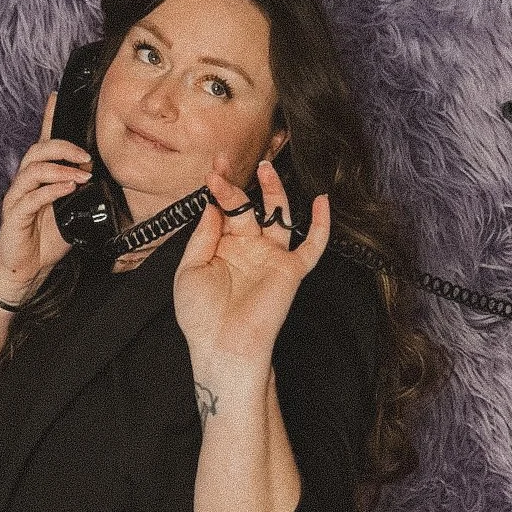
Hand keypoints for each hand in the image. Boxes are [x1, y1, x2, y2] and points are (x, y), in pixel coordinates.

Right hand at [0, 91, 93, 302]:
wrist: (28, 269)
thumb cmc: (48, 239)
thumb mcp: (72, 210)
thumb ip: (80, 192)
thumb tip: (98, 175)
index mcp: (38, 178)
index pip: (43, 142)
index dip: (48, 118)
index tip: (56, 96)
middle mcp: (25, 183)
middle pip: (37, 151)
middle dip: (62, 147)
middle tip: (85, 156)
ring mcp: (17, 198)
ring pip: (32, 170)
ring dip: (59, 169)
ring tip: (80, 175)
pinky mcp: (13, 215)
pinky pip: (30, 197)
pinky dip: (51, 189)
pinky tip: (67, 189)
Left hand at [173, 159, 329, 375]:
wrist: (223, 347)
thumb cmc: (201, 316)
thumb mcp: (189, 269)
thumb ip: (203, 235)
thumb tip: (212, 204)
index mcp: (222, 248)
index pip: (223, 210)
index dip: (219, 188)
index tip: (213, 170)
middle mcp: (248, 248)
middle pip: (247, 207)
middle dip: (237, 184)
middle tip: (226, 164)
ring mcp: (270, 257)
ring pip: (278, 216)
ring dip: (273, 191)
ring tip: (264, 168)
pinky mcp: (290, 270)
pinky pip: (312, 246)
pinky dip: (320, 225)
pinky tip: (321, 202)